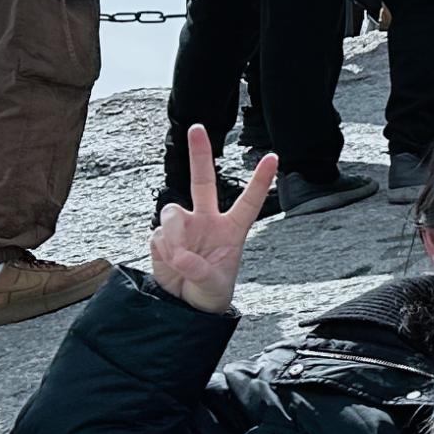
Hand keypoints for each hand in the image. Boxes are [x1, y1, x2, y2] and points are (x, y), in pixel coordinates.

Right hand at [150, 124, 276, 313]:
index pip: (249, 201)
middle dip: (199, 154)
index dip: (261, 180)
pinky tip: (170, 265)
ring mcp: (183, 227)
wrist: (185, 306)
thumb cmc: (211, 292)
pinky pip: (159, 236)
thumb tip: (180, 255)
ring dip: (174, 237)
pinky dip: (163, 253)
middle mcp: (206, 220)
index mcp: (232, 229)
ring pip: (172, 213)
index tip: (274, 157)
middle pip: (202, 181)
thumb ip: (199, 269)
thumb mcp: (214, 285)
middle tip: (197, 127)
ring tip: (180, 259)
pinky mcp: (162, 237)